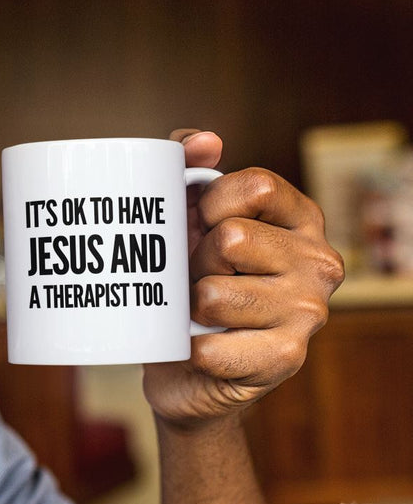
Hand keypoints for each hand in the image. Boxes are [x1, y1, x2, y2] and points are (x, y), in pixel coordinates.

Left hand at [142, 129, 344, 426]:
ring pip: (213, 293)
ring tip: (200, 311)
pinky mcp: (285, 359)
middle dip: (196, 259)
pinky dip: (190, 347)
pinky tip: (200, 346)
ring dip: (189, 305)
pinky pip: (209, 346)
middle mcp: (319, 262)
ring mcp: (309, 313)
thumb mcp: (185, 211)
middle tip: (198, 275)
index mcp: (300, 218)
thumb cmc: (187, 274)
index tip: (199, 221)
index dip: (209, 202)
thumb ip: (186, 162)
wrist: (183, 361)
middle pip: (232, 238)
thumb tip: (208, 142)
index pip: (256, 185)